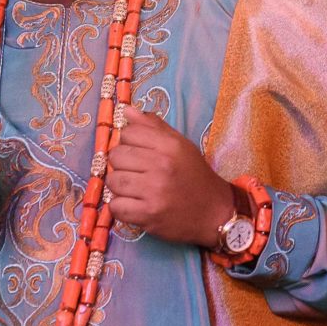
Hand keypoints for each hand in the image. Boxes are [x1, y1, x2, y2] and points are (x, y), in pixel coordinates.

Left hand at [105, 111, 235, 246]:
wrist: (213, 212)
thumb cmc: (194, 176)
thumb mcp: (180, 145)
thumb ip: (153, 127)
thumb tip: (125, 110)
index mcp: (170, 145)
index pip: (128, 132)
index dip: (129, 141)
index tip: (139, 152)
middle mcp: (161, 165)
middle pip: (116, 156)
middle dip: (122, 164)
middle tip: (136, 172)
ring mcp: (153, 191)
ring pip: (113, 181)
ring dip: (120, 186)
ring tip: (135, 189)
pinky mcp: (148, 215)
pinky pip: (116, 206)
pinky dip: (121, 207)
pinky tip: (135, 205)